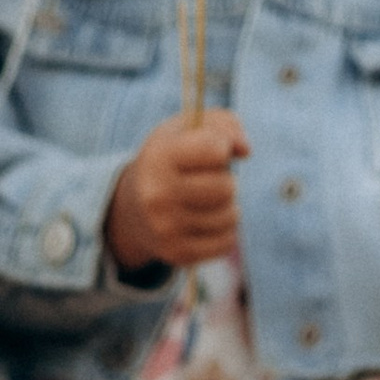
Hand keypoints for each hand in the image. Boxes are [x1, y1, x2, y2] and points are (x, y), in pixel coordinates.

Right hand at [105, 111, 247, 275]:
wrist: (133, 210)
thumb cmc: (171, 159)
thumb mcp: (188, 128)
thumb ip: (224, 125)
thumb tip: (245, 151)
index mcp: (159, 158)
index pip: (216, 149)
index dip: (224, 147)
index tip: (214, 152)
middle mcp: (157, 195)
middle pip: (226, 188)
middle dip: (227, 181)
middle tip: (211, 181)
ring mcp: (166, 229)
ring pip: (229, 217)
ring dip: (229, 207)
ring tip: (211, 202)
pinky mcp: (177, 254)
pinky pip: (226, 242)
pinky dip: (226, 231)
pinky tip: (211, 223)